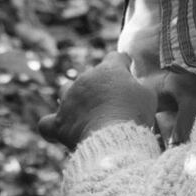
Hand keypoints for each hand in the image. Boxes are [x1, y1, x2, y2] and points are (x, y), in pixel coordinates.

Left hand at [40, 54, 156, 148]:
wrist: (113, 139)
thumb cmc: (134, 114)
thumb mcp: (149, 96)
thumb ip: (142, 86)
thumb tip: (138, 85)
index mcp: (108, 70)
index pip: (115, 57)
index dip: (122, 63)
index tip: (127, 69)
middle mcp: (85, 80)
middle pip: (90, 75)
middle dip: (100, 85)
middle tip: (113, 102)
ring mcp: (68, 100)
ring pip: (64, 90)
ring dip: (72, 97)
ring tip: (83, 110)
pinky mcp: (59, 122)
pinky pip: (47, 123)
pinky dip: (52, 126)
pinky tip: (58, 130)